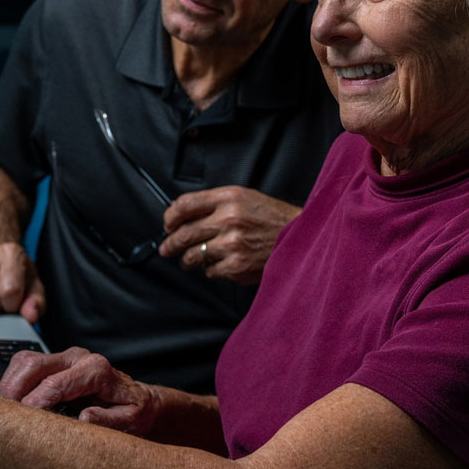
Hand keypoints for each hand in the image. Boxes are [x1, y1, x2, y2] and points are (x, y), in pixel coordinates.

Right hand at [0, 347, 159, 435]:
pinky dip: (13, 381)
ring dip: (10, 384)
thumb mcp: (130, 420)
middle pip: (35, 364)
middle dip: (14, 389)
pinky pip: (26, 364)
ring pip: (26, 360)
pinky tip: (12, 402)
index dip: (36, 401)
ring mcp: (64, 358)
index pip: (56, 383)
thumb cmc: (132, 410)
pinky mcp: (54, 363)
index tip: (24, 420)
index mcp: (96, 369)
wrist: (136, 397)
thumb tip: (84, 419)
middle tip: (5, 416)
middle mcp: (78, 357)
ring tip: (5, 411)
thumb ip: (109, 420)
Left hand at [159, 186, 299, 284]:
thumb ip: (214, 203)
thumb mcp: (244, 197)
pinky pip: (210, 271)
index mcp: (228, 197)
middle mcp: (228, 218)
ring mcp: (232, 244)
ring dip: (187, 260)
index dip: (170, 217)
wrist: (301, 237)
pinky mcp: (237, 266)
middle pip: (183, 233)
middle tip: (167, 248)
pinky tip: (219, 264)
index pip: (184, 205)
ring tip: (189, 260)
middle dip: (170, 244)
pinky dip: (211, 270)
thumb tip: (182, 215)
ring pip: (193, 256)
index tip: (168, 225)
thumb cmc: (271, 218)